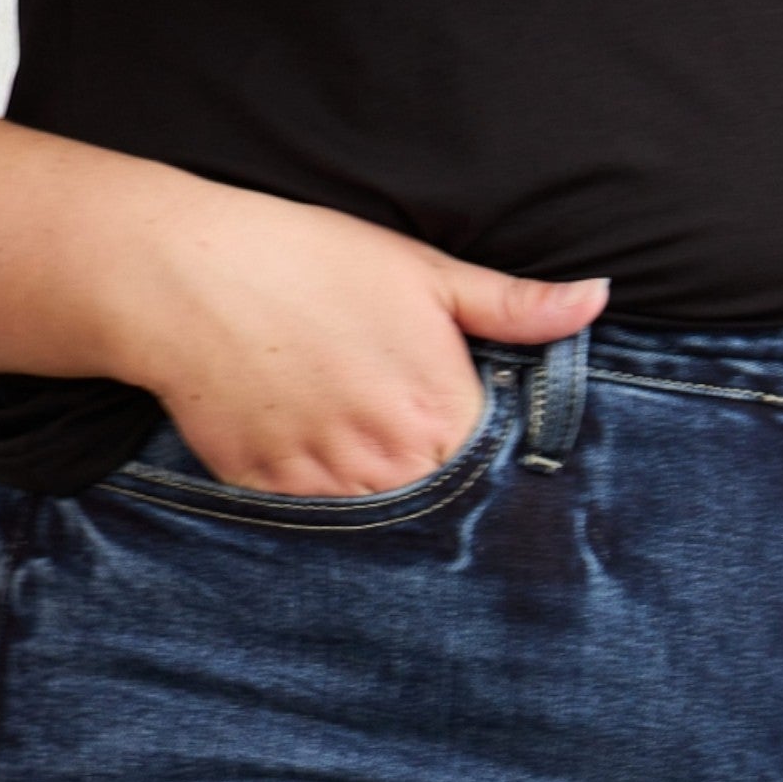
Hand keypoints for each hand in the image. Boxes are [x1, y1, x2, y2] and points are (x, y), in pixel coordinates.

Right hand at [108, 181, 610, 494]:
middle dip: (434, 477)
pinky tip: (305, 440)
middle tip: (400, 427)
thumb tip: (597, 299)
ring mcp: (327, 486)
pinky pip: (311, 517)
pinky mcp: (270, 494)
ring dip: (379, 492)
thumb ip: (516, 306)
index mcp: (443, 415)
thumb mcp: (425, 274)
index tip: (468, 432)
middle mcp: (392, 464)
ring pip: (378, 519)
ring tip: (352, 432)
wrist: (185, 274)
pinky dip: (317, 493)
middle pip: (440, 501)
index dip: (486, 452)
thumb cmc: (311, 262)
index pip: (494, 467)